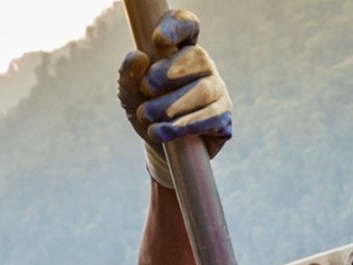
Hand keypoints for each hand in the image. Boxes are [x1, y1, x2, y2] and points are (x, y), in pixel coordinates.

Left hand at [117, 9, 232, 186]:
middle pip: (198, 57)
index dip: (176, 26)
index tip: (158, 39)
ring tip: (147, 116)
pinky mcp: (223, 119)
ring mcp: (217, 91)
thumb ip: (128, 75)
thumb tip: (138, 56)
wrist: (160, 151)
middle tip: (146, 89)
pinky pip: (210, 118)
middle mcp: (204, 66)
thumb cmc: (148, 113)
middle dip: (169, 73)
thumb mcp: (130, 94)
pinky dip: (182, 126)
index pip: (187, 25)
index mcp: (181, 50)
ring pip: (203, 90)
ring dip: (171, 105)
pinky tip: (160, 132)